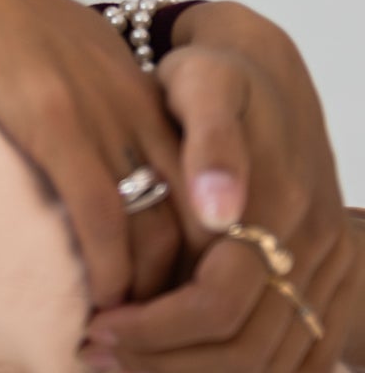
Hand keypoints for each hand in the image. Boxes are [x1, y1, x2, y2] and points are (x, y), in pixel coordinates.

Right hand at [0, 0, 187, 310]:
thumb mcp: (75, 55)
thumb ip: (102, 105)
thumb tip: (102, 170)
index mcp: (144, 89)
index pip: (204, 191)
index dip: (197, 256)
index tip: (175, 299)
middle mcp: (135, 103)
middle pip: (191, 219)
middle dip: (179, 289)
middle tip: (152, 332)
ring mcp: (97, 111)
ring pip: (151, 227)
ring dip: (143, 295)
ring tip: (121, 332)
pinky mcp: (51, 118)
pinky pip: (99, 212)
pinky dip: (106, 268)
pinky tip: (97, 299)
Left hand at [82, 3, 361, 372]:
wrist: (272, 76)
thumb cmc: (219, 80)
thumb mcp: (204, 85)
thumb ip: (212, 142)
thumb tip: (220, 211)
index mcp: (277, 209)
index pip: (217, 302)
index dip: (155, 326)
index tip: (95, 326)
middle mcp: (310, 250)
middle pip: (243, 348)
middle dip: (164, 362)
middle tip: (94, 354)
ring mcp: (325, 272)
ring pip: (267, 362)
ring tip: (121, 363)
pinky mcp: (327, 285)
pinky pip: (295, 358)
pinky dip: (236, 372)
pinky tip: (176, 365)